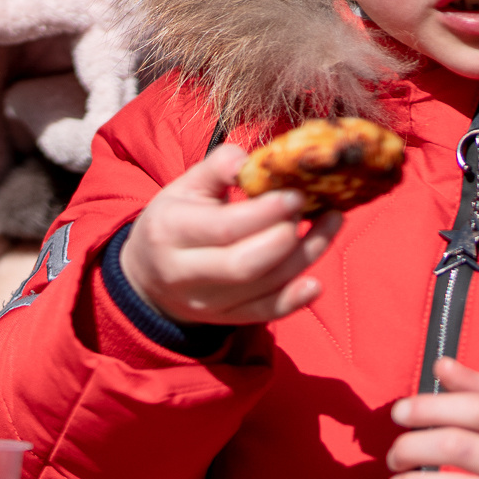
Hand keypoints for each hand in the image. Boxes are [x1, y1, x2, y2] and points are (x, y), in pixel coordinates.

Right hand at [116, 144, 341, 325]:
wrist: (149, 274)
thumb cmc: (173, 221)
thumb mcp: (183, 188)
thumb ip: (217, 169)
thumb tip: (250, 160)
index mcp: (170, 231)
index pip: (224, 227)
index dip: (266, 212)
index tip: (297, 193)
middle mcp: (184, 272)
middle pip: (246, 264)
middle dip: (286, 237)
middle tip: (310, 209)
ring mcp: (206, 301)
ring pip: (265, 287)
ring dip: (305, 257)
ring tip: (329, 224)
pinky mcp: (226, 318)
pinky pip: (266, 314)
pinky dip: (296, 299)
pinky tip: (316, 282)